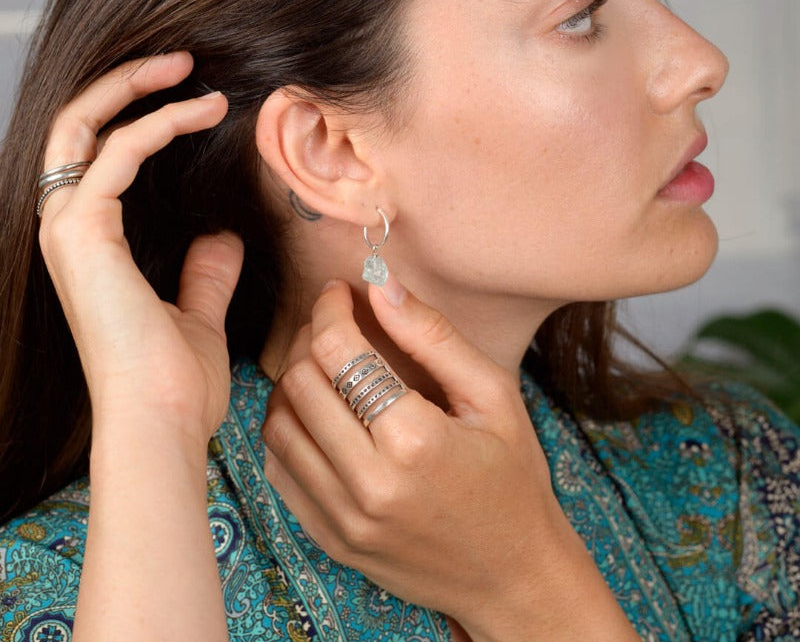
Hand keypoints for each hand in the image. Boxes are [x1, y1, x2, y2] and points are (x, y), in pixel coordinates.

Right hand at [37, 52, 242, 445]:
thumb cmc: (173, 381)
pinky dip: (158, 125)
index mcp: (88, 246)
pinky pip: (116, 153)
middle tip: (180, 60)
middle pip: (75, 127)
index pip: (93, 158)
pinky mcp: (81, 232)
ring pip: (82, 126)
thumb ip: (205, 273)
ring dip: (136, 90)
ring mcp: (65, 229)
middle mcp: (65, 229)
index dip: (133, 117)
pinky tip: (202, 113)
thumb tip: (221, 237)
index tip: (190, 100)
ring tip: (193, 71)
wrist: (161, 423)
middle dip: (122, 85)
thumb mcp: (197, 312)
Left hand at [261, 278, 591, 640]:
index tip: (339, 292)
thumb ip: (435, 337)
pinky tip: (317, 413)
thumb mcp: (493, 397)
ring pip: (278, 423)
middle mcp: (369, 484)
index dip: (330, 308)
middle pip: (301, 383)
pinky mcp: (330, 539)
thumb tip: (382, 286)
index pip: (339, 353)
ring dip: (292, 381)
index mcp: (416, 441)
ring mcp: (343, 518)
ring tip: (324, 366)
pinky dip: (287, 428)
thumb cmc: (513, 478)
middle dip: (310, 337)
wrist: (513, 575)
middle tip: (334, 325)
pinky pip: (279, 469)